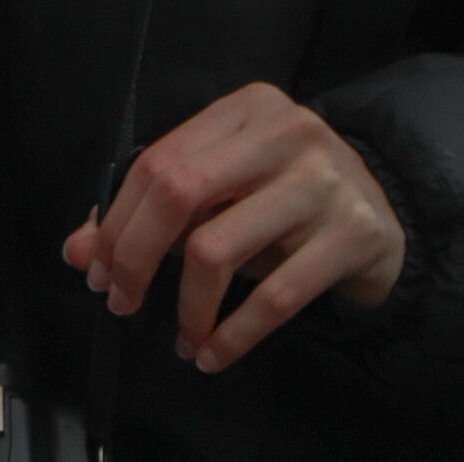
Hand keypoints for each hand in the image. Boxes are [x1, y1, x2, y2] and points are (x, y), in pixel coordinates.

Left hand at [61, 83, 404, 374]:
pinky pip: (274, 297)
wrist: (384, 218)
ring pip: (218, 248)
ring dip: (187, 307)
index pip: (159, 160)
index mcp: (247, 109)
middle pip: (180, 192)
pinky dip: (233, 335)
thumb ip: (156, 212)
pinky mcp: (353, 233)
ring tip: (182, 338)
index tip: (96, 269)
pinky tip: (214, 353)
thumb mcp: (225, 191)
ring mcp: (323, 180)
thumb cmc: (287, 201)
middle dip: (135, 256)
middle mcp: (286, 131)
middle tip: (121, 301)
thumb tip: (79, 250)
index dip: (116, 220)